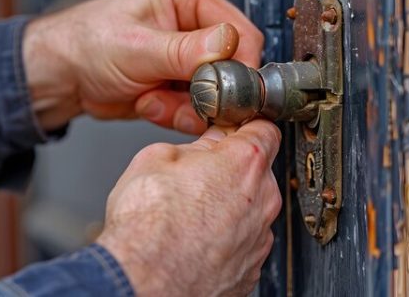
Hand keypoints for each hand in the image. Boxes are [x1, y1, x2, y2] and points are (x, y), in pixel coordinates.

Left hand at [23, 0, 262, 132]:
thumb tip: (227, 45)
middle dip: (207, 90)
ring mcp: (187, 56)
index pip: (239, 30)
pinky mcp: (181, 83)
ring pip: (215, 92)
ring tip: (154, 98)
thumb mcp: (137, 46)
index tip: (226, 89)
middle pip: (231, 65)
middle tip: (184, 99)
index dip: (239, 65)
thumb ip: (185, 50)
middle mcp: (191, 23)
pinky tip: (151, 103)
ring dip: (187, 105)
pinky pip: (198, 108)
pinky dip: (176, 114)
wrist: (64, 77)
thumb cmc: (87, 44)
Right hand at [97, 120, 281, 295]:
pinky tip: (197, 240)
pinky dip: (226, 238)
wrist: (144, 282)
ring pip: (251, 209)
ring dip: (230, 205)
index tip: (231, 131)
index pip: (264, 129)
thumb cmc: (148, 225)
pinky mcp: (251, 269)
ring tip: (191, 213)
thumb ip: (194, 146)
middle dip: (232, 169)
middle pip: (257, 172)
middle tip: (198, 175)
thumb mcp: (157, 157)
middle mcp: (261, 199)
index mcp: (244, 162)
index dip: (244, 126)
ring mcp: (259, 238)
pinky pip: (244, 242)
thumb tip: (205, 145)